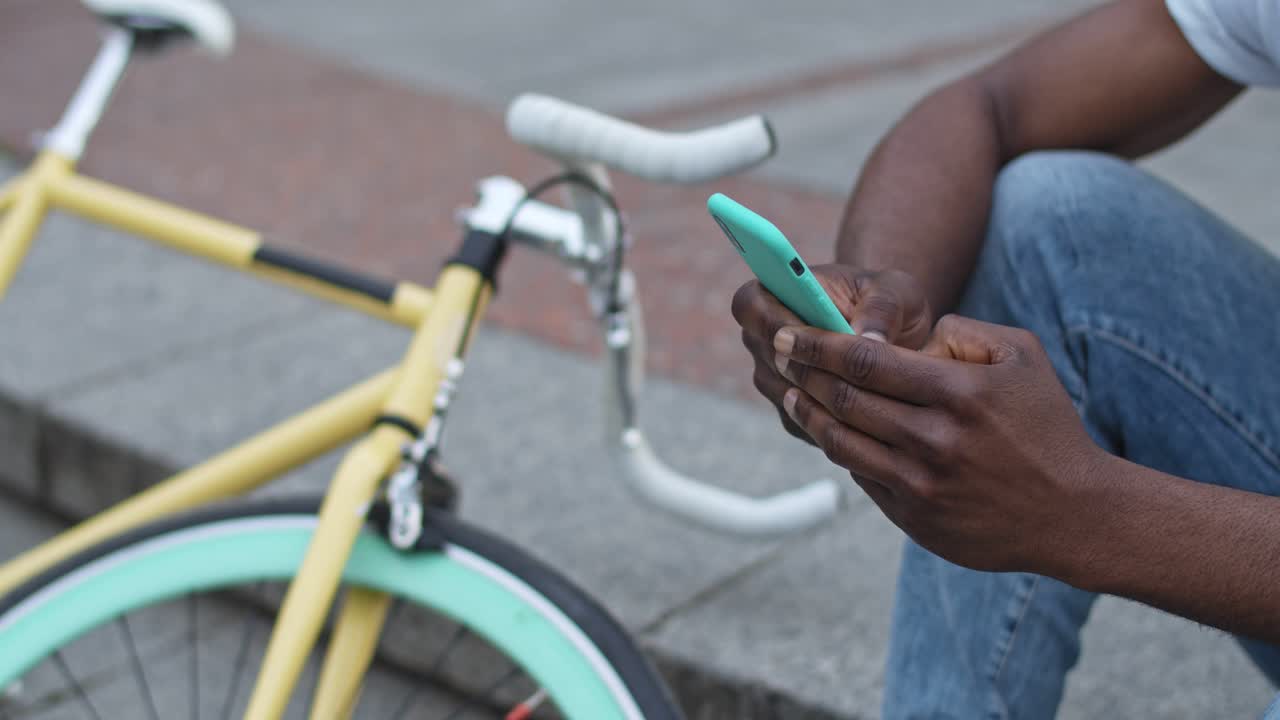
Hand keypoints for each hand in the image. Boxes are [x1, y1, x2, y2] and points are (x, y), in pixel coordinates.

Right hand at [731, 265, 932, 442]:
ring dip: (824, 394)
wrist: (896, 332)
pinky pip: (804, 421)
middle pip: (766, 357)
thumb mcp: (895, 292)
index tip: (811, 332)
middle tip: (853, 370)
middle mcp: (764, 338)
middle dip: (807, 365)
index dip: (773, 321)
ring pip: (786, 394)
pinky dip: (834, 418)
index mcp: (775, 293)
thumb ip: (882, 309)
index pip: (750, 305)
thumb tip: (868, 340)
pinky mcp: (791, 410)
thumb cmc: (888, 302)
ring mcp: (773, 377)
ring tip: (872, 388)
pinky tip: (869, 409)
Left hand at [773, 313, 1109, 573]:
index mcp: (957, 393)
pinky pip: (862, 475)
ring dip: (808, 412)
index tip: (789, 331)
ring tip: (792, 391)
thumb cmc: (1047, 427)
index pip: (865, 361)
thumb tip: (909, 336)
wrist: (1074, 514)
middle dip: (803, 371)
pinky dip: (839, 448)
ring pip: (841, 441)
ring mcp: (921, 484)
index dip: (818, 344)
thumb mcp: (1022, 357)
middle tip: (778, 352)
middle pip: (844, 399)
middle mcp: (934, 439)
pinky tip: (827, 429)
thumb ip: (964, 332)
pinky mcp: (914, 517)